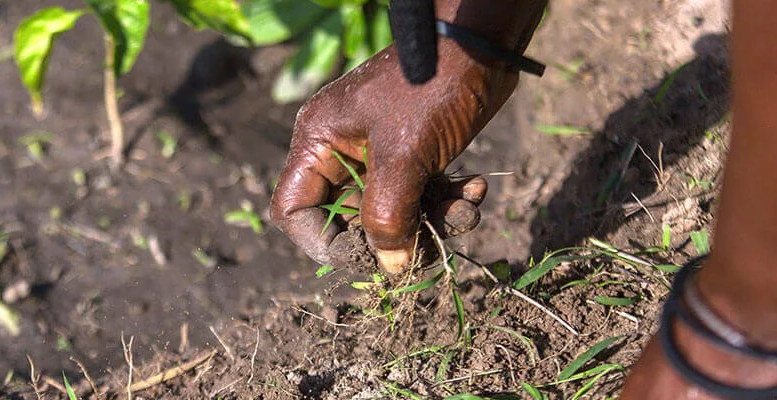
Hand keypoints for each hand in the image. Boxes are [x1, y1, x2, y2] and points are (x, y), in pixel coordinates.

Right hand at [270, 42, 518, 273]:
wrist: (482, 44)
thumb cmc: (431, 89)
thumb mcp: (404, 156)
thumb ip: (388, 216)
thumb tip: (389, 267)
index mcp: (319, 143)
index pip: (294, 211)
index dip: (325, 244)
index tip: (370, 258)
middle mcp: (340, 152)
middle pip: (349, 221)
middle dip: (396, 237)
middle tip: (433, 245)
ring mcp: (377, 155)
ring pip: (392, 214)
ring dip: (432, 222)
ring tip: (466, 210)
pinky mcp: (412, 156)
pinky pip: (419, 197)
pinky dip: (447, 201)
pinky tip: (474, 188)